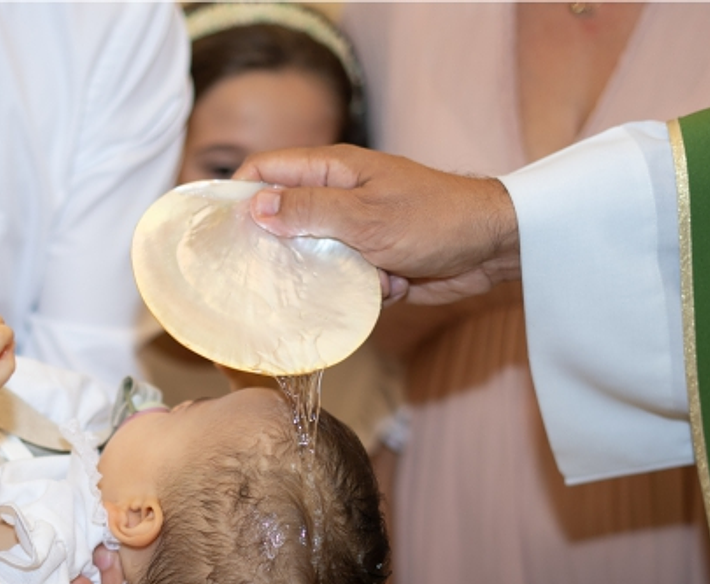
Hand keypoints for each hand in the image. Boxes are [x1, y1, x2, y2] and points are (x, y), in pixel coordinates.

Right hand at [233, 145, 520, 305]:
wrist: (492, 248)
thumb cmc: (434, 218)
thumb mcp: (364, 215)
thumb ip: (309, 210)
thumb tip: (256, 207)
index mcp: (333, 169)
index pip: (267, 170)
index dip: (239, 194)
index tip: (217, 230)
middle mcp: (338, 197)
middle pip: (284, 219)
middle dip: (277, 248)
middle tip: (257, 276)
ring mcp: (354, 231)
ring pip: (313, 258)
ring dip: (328, 276)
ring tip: (342, 284)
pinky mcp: (370, 263)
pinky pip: (344, 281)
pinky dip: (360, 289)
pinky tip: (388, 286)